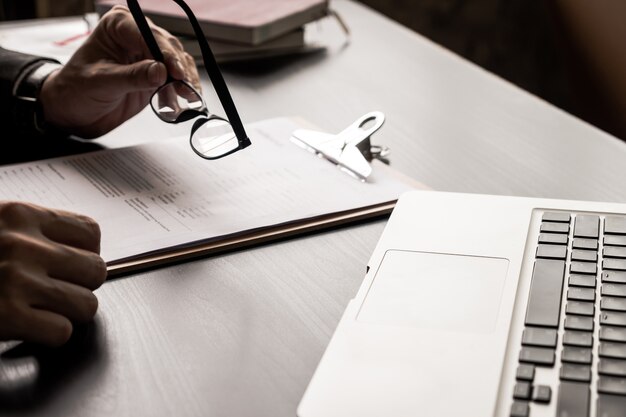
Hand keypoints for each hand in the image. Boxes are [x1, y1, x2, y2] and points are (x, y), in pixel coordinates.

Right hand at [0, 202, 106, 345]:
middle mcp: (23, 245)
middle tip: (56, 289)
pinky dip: (49, 333)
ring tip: (42, 308)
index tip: (72, 263)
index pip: (91, 232)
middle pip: (96, 270)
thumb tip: (83, 249)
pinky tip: (30, 325)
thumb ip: (34, 231)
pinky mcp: (6, 316)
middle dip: (81, 285)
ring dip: (68, 312)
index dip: (87, 253)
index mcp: (21, 216)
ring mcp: (16, 280)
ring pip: (87, 304)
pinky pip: (62, 331)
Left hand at [40, 5, 199, 138]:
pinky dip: (181, 91)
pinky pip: (175, 80)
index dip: (166, 54)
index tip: (176, 73)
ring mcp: (147, 57)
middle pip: (168, 48)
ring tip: (187, 97)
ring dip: (184, 81)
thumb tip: (160, 71)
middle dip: (180, 69)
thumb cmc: (76, 90)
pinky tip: (180, 102)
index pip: (149, 35)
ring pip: (177, 63)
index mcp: (118, 26)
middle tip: (186, 88)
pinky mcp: (154, 76)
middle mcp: (136, 37)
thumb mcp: (102, 82)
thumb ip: (132, 76)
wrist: (74, 112)